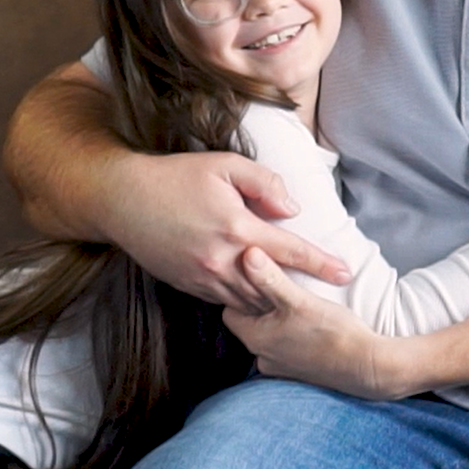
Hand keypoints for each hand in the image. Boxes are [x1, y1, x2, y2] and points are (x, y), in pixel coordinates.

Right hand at [111, 151, 348, 311]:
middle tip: (327, 298)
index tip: (345, 272)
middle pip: (273, 285)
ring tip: (297, 303)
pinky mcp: (189, 286)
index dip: (321, 263)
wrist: (122, 200)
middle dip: (300, 292)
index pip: (290, 251)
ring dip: (274, 302)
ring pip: (250, 300)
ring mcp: (203, 278)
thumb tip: (292, 209)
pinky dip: (245, 302)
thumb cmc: (175, 177)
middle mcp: (222, 260)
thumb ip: (264, 183)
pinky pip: (225, 301)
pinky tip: (258, 299)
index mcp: (237, 228)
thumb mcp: (224, 165)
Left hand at [223, 248, 406, 397]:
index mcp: (254, 337)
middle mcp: (261, 356)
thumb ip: (269, 277)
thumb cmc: (333, 332)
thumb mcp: (299, 299)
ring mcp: (280, 368)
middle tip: (278, 285)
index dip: (240, 290)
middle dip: (260, 305)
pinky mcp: (298, 373)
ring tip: (295, 304)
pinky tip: (309, 325)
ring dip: (278, 321)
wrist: (367, 366)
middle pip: (249, 323)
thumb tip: (246, 252)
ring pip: (269, 336)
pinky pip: (286, 348)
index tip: (257, 276)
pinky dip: (292, 336)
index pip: (230, 309)